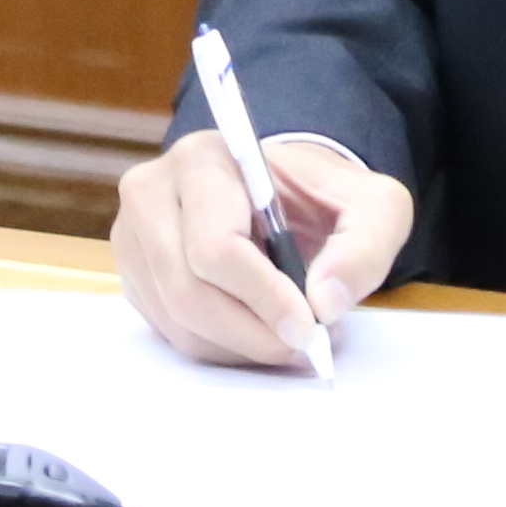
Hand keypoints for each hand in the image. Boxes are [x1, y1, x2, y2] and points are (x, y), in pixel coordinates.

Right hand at [113, 133, 408, 371]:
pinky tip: (252, 329)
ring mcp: (132, 233)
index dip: (263, 297)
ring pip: (177, 319)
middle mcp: (152, 190)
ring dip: (238, 345)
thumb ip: (364, 247)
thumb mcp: (372, 206)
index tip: (308, 327)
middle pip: (188, 290)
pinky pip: (169, 329)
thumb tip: (326, 302)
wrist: (279, 192)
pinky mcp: (133, 271)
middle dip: (252, 332)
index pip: (217, 245)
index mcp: (204, 160)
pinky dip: (218, 346)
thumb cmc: (320, 196)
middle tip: (300, 345)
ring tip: (283, 337)